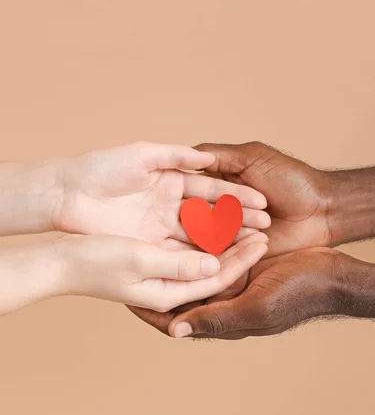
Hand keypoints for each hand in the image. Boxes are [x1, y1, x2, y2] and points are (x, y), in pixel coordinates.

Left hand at [54, 142, 269, 244]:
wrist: (67, 193)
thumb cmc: (102, 168)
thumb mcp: (143, 155)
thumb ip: (176, 155)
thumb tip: (209, 158)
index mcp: (172, 180)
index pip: (212, 190)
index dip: (237, 197)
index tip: (263, 204)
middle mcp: (171, 206)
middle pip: (211, 215)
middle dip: (239, 221)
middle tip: (267, 229)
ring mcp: (161, 228)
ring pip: (200, 236)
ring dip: (226, 241)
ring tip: (253, 245)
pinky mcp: (148, 246)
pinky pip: (179, 252)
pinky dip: (200, 256)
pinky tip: (224, 260)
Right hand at [54, 232, 267, 312]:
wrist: (59, 262)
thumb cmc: (93, 262)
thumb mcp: (139, 260)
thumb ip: (179, 264)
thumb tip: (215, 265)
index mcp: (169, 292)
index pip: (215, 277)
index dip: (241, 259)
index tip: (262, 240)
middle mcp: (170, 283)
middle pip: (213, 266)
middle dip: (240, 250)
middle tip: (265, 230)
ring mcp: (162, 271)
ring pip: (202, 254)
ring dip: (225, 239)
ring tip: (248, 221)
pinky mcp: (153, 257)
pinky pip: (186, 245)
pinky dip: (204, 232)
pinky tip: (217, 218)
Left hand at [128, 248, 338, 336]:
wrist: (333, 274)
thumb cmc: (298, 295)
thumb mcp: (255, 309)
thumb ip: (215, 317)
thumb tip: (173, 330)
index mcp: (220, 316)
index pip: (172, 316)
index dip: (145, 307)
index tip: (120, 294)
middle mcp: (220, 299)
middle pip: (177, 289)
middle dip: (153, 276)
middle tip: (126, 261)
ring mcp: (230, 279)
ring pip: (191, 266)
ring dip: (174, 254)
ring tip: (146, 237)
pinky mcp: (240, 260)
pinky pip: (210, 249)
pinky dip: (197, 238)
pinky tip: (181, 222)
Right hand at [193, 141, 331, 255]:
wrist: (321, 212)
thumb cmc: (292, 179)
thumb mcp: (253, 157)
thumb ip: (219, 155)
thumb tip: (183, 155)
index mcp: (218, 181)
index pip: (191, 185)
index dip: (185, 188)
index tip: (178, 190)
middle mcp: (217, 206)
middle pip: (194, 211)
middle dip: (202, 212)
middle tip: (213, 212)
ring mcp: (226, 230)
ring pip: (207, 233)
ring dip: (220, 228)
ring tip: (239, 225)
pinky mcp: (236, 251)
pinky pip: (221, 251)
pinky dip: (225, 246)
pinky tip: (234, 242)